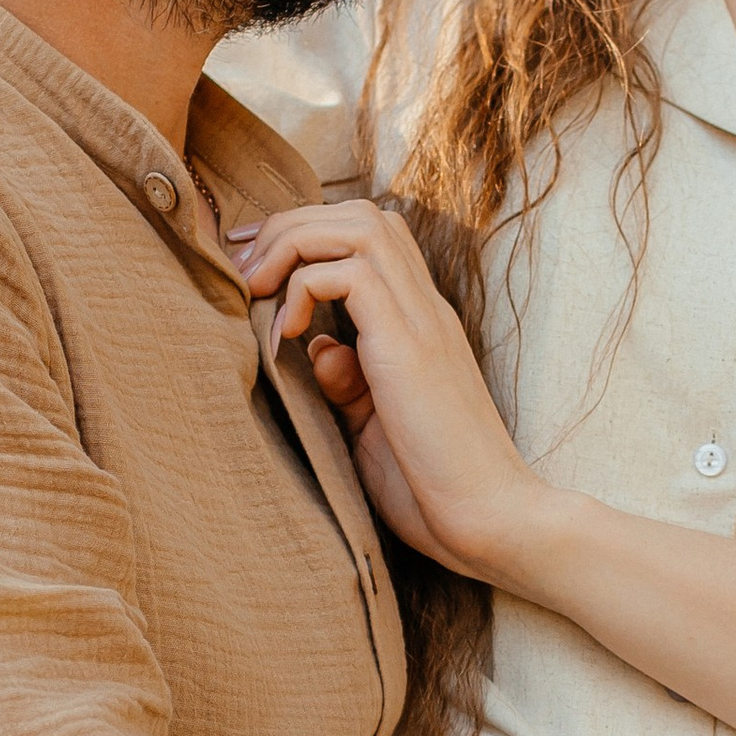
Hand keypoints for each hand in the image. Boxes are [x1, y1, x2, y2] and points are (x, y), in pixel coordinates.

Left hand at [235, 201, 559, 577]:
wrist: (491, 521)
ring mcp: (422, 321)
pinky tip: (286, 337)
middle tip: (244, 272)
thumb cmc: (434, 488)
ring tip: (258, 292)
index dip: (304, 239)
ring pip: (356, 226)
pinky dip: (303, 289)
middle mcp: (425, 308)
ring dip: (293, 245)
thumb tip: (314, 345)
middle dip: (288, 227)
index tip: (255, 276)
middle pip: (358, 214)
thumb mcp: (372, 428)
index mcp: (418, 323)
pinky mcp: (410, 346)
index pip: (369, 238)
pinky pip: (350, 274)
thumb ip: (346, 383)